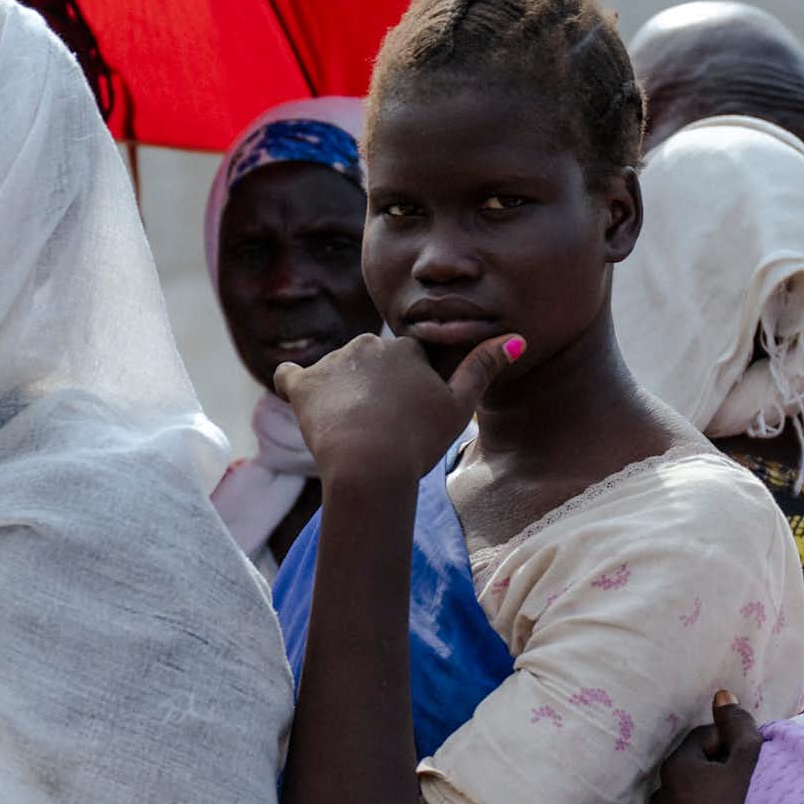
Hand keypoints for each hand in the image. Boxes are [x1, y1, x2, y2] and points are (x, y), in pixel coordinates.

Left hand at [275, 330, 518, 495]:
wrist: (369, 466)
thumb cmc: (418, 441)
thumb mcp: (459, 407)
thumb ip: (483, 368)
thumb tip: (515, 338)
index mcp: (405, 348)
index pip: (406, 361)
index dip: (408, 388)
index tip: (407, 414)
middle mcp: (367, 345)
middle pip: (370, 364)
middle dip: (374, 387)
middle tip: (381, 425)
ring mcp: (332, 363)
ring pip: (336, 372)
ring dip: (340, 391)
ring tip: (350, 429)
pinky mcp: (301, 385)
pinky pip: (289, 375)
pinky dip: (293, 384)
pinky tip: (297, 397)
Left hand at [655, 694, 763, 803]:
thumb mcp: (751, 759)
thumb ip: (736, 724)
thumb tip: (720, 695)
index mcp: (673, 770)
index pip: (700, 738)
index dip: (729, 742)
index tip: (751, 755)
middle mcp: (662, 796)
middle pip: (695, 765)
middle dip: (721, 766)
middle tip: (751, 778)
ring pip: (695, 793)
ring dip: (717, 790)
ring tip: (745, 801)